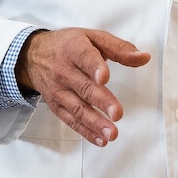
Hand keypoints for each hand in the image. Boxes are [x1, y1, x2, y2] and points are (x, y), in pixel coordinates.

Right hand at [15, 28, 150, 146]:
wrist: (33, 55)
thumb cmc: (68, 45)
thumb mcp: (93, 37)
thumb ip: (119, 48)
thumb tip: (143, 57)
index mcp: (74, 49)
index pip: (85, 57)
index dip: (94, 67)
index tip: (104, 78)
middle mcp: (63, 70)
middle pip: (83, 87)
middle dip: (101, 101)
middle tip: (117, 113)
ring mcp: (58, 90)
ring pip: (77, 108)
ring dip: (95, 122)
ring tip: (112, 133)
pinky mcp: (56, 105)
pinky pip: (70, 120)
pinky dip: (85, 131)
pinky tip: (100, 139)